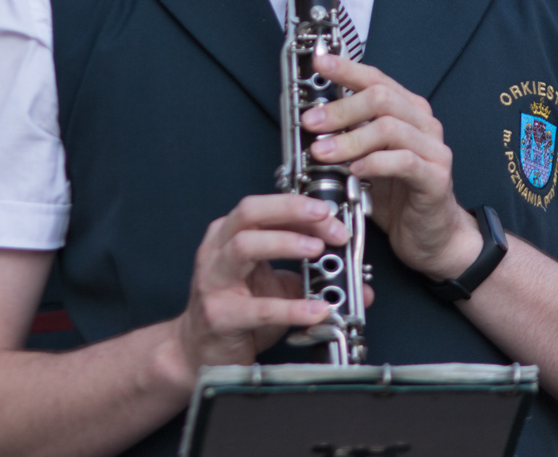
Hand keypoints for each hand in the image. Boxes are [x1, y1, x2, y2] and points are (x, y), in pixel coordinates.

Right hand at [175, 194, 351, 376]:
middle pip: (249, 213)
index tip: (330, 215)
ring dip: (284, 243)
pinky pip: (258, 308)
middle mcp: (216, 251)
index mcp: (228, 236)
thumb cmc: (236, 311)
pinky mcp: (220, 315)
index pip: (263, 207)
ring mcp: (214, 282)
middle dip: (290, 210)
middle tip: (325, 219)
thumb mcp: (275, 287)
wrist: (200, 351)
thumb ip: (309, 278)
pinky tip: (318, 310)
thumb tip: (358, 283)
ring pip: (243, 246)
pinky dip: (292, 308)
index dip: (298, 206)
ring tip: (316, 250)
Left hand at [303, 54, 480, 282]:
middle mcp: (423, 124)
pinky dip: (375, 163)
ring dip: (350, 138)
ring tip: (323, 152)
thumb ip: (347, 135)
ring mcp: (433, 150)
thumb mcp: (365, 158)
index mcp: (407, 111)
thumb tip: (309, 118)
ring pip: (389, 128)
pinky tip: (355, 170)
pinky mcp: (436, 178)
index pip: (376, 78)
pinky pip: (404, 162)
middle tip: (311, 122)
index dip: (346, 69)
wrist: (431, 236)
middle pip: (381, 98)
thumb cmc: (397, 195)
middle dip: (340, 108)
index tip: (319, 62)